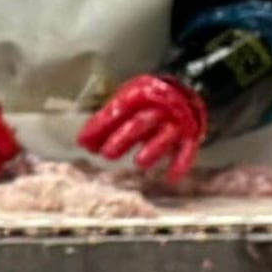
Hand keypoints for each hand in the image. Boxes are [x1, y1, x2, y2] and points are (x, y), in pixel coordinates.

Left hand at [76, 73, 208, 187]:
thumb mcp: (125, 103)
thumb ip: (106, 122)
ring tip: (139, 163)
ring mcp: (175, 121)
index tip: (83, 143)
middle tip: (107, 154)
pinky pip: (186, 149)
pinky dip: (180, 164)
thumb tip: (83, 143)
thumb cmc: (145, 102)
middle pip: (140, 123)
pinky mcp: (189, 134)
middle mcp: (158, 107)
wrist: (183, 93)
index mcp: (139, 95)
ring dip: (153, 149)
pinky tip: (171, 179)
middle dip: (124, 138)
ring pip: (164, 136)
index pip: (117, 111)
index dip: (99, 126)